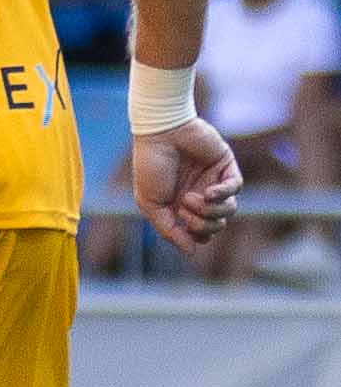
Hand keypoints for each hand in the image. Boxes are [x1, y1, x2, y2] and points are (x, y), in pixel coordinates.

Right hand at [138, 115, 242, 247]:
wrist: (160, 132)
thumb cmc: (150, 165)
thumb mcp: (150, 203)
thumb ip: (168, 230)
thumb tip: (191, 253)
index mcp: (179, 205)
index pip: (200, 233)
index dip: (195, 235)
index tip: (182, 224)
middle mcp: (199, 196)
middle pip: (217, 225)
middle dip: (204, 225)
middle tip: (187, 210)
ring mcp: (214, 181)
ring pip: (230, 210)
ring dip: (212, 210)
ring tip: (194, 198)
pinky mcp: (226, 167)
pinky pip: (235, 189)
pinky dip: (223, 194)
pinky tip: (208, 192)